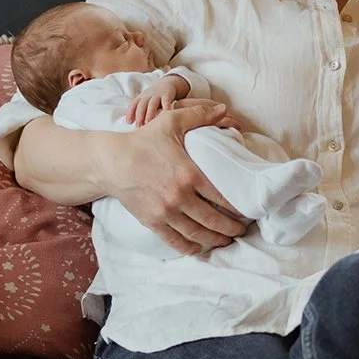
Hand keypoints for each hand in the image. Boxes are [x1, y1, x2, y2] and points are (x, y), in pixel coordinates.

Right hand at [113, 103, 250, 254]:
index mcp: (189, 174)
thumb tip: (224, 109)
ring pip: (197, 233)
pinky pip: (175, 240)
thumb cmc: (142, 140)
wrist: (110, 161)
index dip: (238, 207)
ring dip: (215, 240)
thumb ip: (199, 115)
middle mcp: (179, 196)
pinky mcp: (152, 221)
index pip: (222, 197)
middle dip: (231, 228)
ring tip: (226, 240)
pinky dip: (190, 248)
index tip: (248, 212)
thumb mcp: (171, 121)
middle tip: (242, 230)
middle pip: (213, 220)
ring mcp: (165, 212)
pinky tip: (199, 248)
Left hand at [127, 73, 187, 126]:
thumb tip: (130, 123)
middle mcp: (147, 96)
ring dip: (149, 113)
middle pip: (142, 105)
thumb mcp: (145, 101)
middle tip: (139, 125)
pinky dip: (166, 107)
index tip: (129, 122)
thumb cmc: (154, 96)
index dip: (130, 112)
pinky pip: (166, 101)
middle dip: (139, 115)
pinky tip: (166, 113)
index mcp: (141, 98)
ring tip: (148, 122)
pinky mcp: (167, 95)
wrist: (167, 83)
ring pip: (152, 104)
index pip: (133, 104)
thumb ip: (139, 111)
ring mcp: (157, 95)